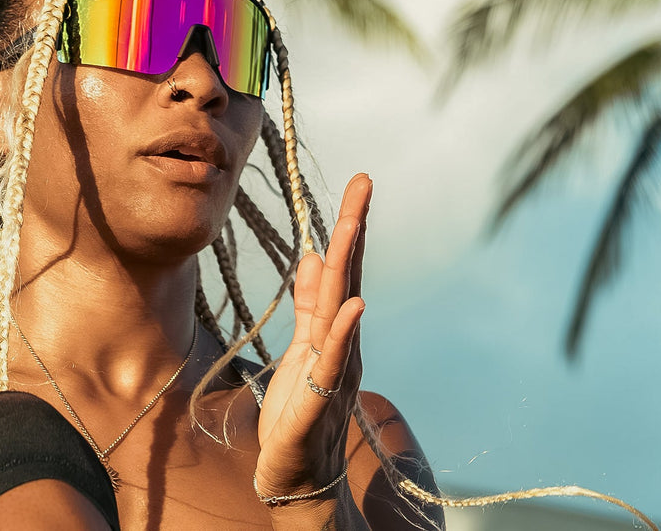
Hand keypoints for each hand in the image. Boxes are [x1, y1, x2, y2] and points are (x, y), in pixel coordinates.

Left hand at [254, 173, 370, 507]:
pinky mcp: (319, 400)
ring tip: (351, 226)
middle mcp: (343, 345)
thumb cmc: (299, 413)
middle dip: (354, 230)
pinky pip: (332, 361)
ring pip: (341, 311)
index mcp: (334, 331)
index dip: (350, 227)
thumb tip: (316, 255)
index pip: (345, 270)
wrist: (297, 477)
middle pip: (349, 278)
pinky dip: (343, 332)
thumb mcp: (301, 350)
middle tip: (362, 183)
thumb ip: (310, 305)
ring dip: (348, 268)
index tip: (358, 183)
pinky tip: (353, 305)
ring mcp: (334, 372)